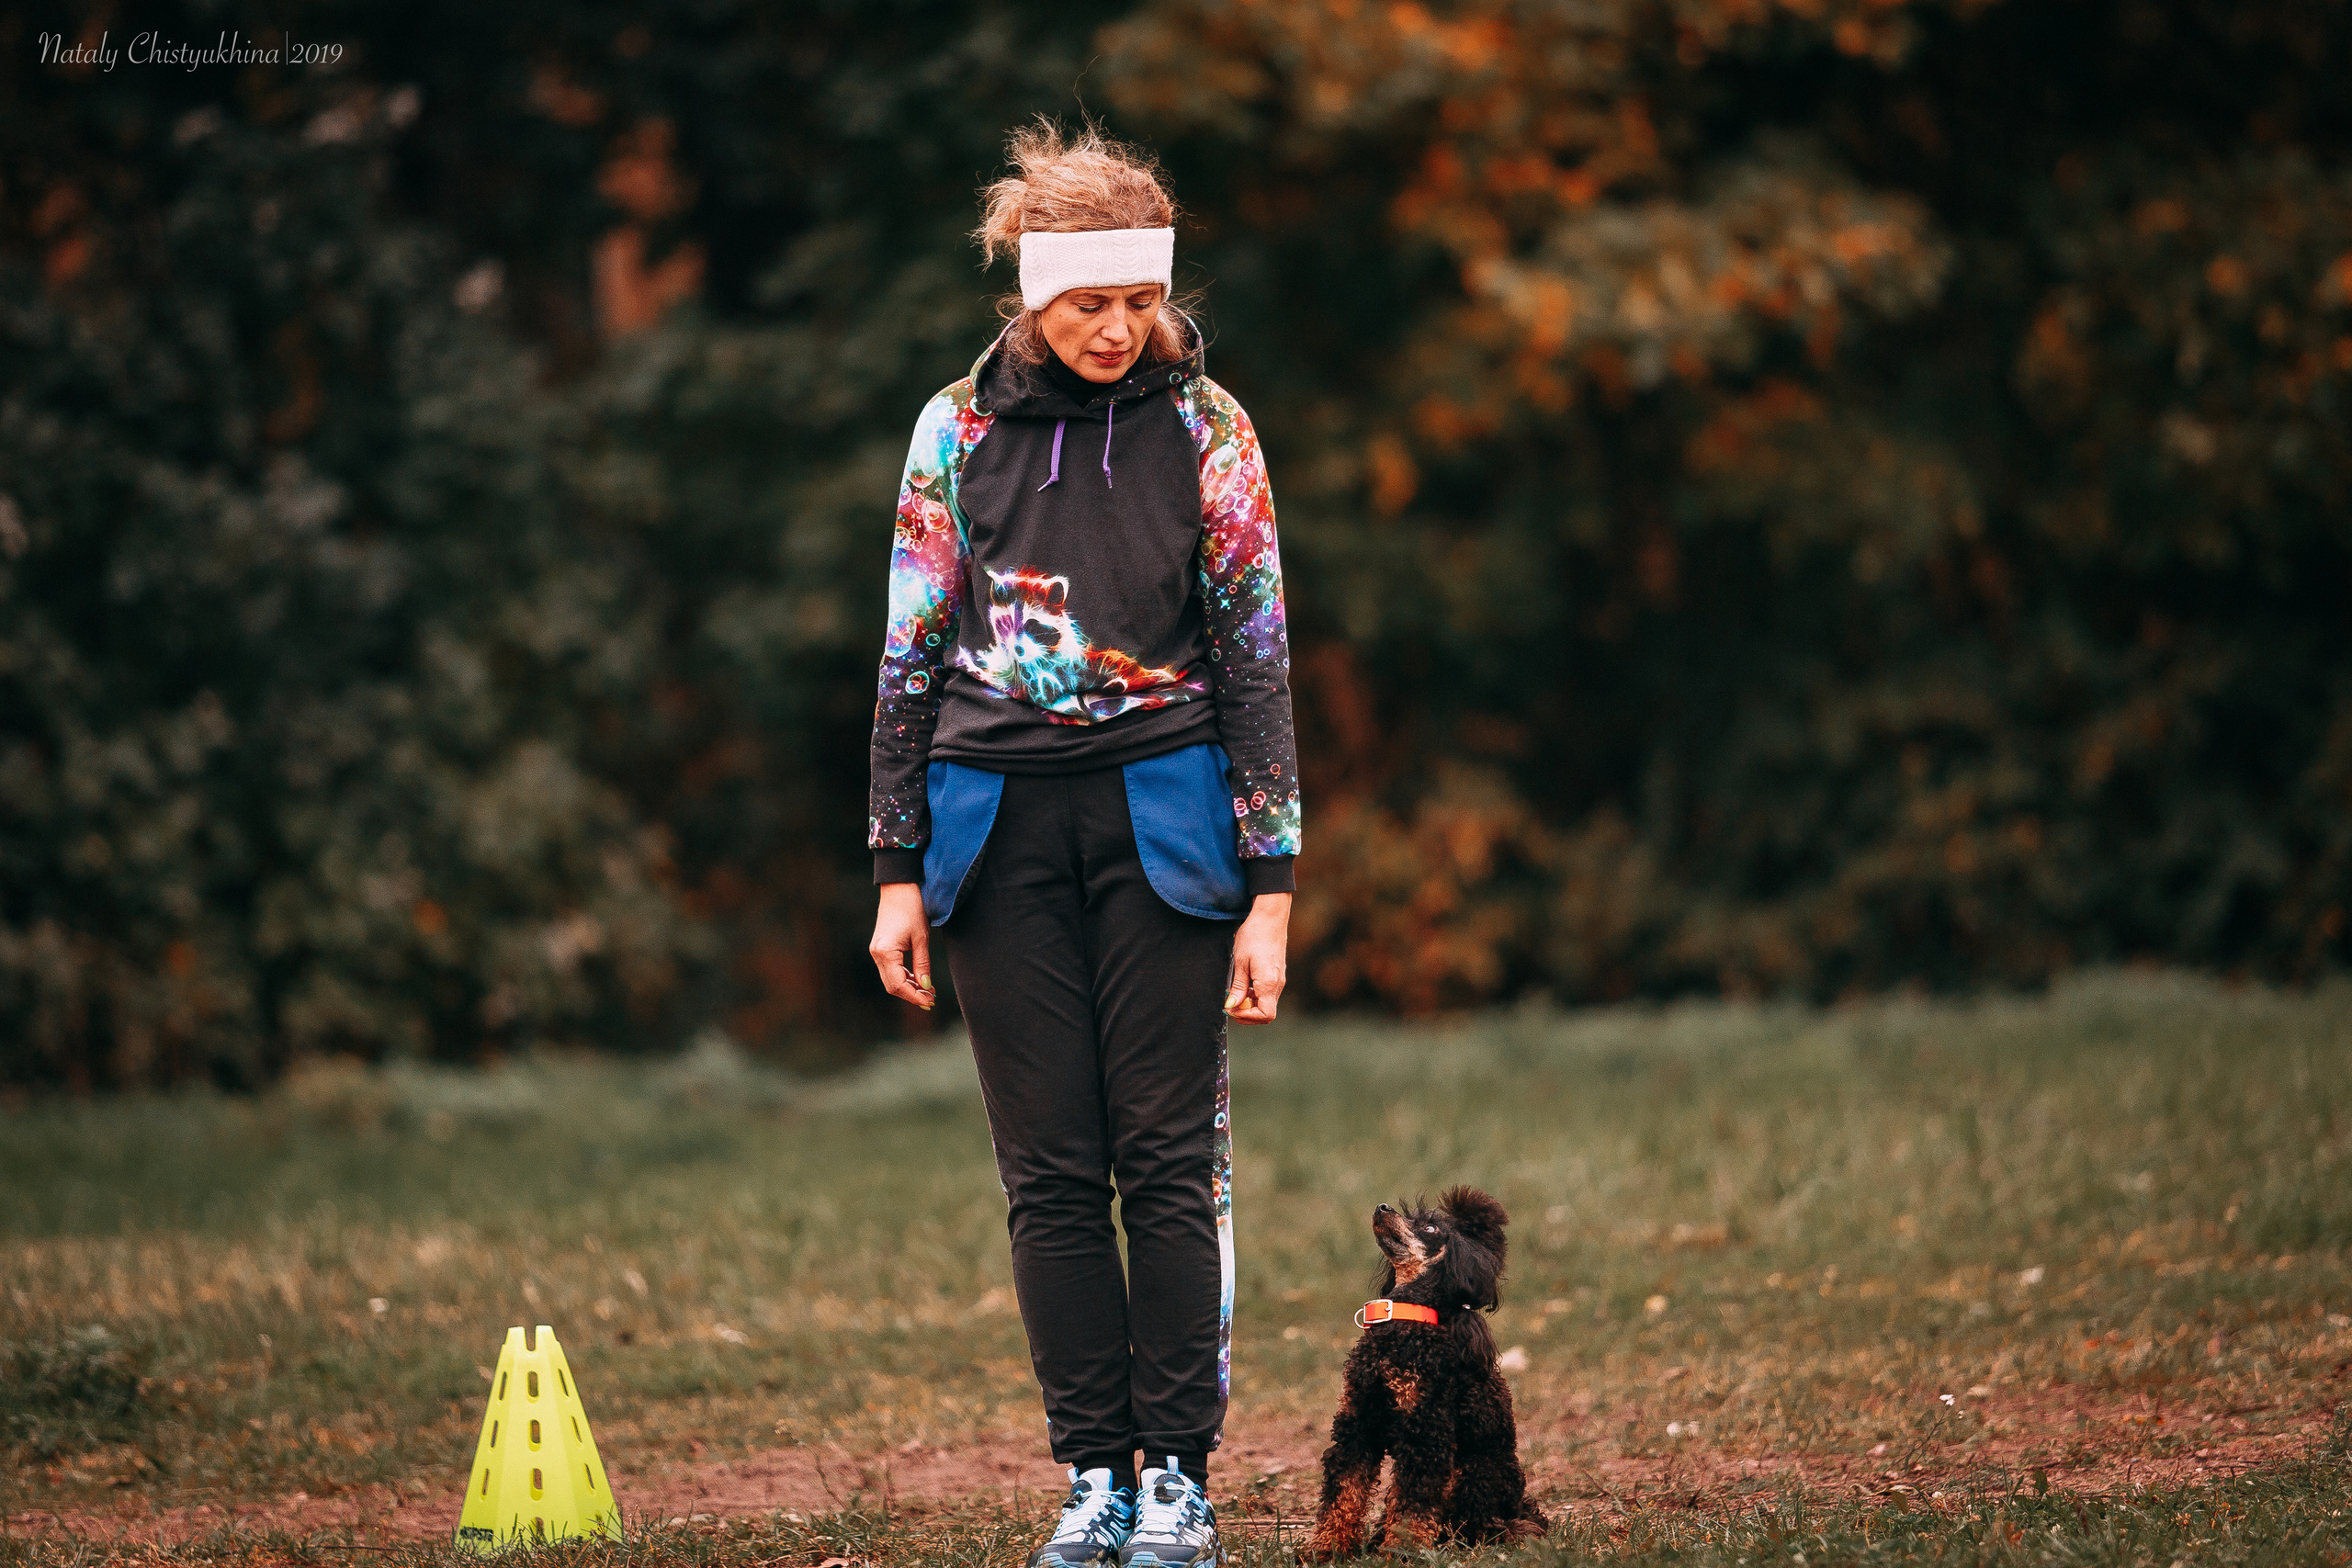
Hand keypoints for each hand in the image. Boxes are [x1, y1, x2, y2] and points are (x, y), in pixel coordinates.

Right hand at [869, 884, 935, 1009]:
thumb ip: (923, 964)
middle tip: (931, 1000)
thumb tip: (926, 986)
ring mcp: (877, 951)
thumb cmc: (912, 909)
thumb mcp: (921, 938)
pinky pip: (891, 970)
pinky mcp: (881, 948)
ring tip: (929, 991)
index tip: (929, 1002)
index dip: (914, 996)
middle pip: (892, 986)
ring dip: (909, 987)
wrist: (899, 888)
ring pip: (891, 979)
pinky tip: (919, 979)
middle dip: (911, 995)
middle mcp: (877, 954)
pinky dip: (904, 977)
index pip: (898, 985)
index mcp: (885, 952)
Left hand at [1224, 891, 1289, 1023]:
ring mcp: (1279, 979)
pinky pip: (1267, 992)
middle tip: (1230, 1003)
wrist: (1270, 917)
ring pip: (1266, 1002)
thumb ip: (1238, 986)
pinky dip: (1255, 994)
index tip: (1232, 1008)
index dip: (1248, 1017)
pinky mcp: (1277, 973)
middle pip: (1266, 1012)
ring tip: (1234, 992)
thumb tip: (1232, 1005)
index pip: (1266, 1015)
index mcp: (1269, 983)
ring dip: (1250, 1003)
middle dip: (1247, 1012)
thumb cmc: (1254, 935)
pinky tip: (1243, 983)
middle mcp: (1278, 984)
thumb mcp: (1240, 961)